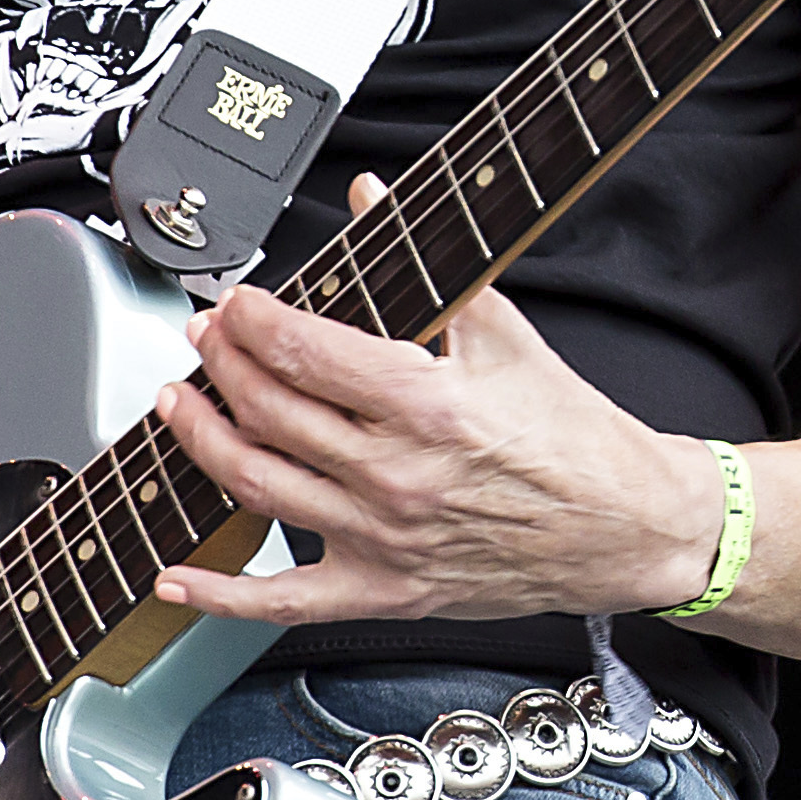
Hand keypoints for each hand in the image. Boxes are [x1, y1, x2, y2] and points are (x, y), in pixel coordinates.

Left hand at [151, 188, 732, 628]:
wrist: (625, 526)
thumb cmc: (573, 437)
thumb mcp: (506, 334)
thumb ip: (430, 267)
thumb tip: (370, 197)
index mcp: (427, 405)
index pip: (307, 351)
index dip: (254, 318)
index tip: (236, 300)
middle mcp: (396, 475)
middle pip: (270, 410)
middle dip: (221, 362)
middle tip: (203, 335)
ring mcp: (383, 539)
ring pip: (258, 485)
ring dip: (201, 439)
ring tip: (178, 403)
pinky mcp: (385, 591)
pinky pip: (283, 602)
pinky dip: (218, 594)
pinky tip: (175, 575)